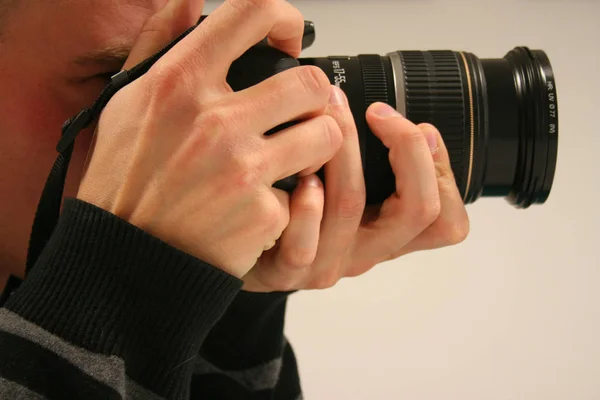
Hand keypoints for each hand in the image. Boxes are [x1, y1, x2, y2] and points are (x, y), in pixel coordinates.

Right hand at [77, 0, 342, 277]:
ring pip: (327, 135)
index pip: (252, 11)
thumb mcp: (127, 101)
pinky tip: (257, 206)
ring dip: (316, 147)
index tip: (287, 39)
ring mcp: (242, 169)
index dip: (283, 18)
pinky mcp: (262, 213)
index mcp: (180, 82)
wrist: (125, 258)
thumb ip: (160, 43)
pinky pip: (304, 194)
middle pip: (313, 82)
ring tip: (290, 159)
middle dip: (314, 97)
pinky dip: (288, 200)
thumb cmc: (124, 181)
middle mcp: (215, 120)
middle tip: (298, 113)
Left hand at [244, 90, 469, 290]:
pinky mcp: (286, 273)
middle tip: (378, 112)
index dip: (443, 171)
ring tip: (328, 113)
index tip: (420, 127)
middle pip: (419, 210)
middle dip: (406, 149)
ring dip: (344, 150)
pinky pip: (303, 244)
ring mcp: (328, 263)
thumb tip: (389, 108)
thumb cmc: (297, 215)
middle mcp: (366, 252)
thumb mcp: (345, 190)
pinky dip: (306, 204)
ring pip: (352, 207)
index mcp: (387, 235)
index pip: (447, 221)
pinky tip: (300, 175)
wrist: (246, 258)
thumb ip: (371, 162)